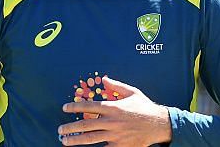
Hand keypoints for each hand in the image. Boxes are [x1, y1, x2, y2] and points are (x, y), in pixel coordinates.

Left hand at [58, 76, 172, 145]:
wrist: (159, 124)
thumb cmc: (145, 107)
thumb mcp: (133, 92)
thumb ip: (117, 85)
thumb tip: (104, 78)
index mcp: (114, 107)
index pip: (89, 106)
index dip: (75, 107)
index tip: (64, 108)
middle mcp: (112, 121)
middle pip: (85, 125)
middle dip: (70, 127)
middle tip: (60, 129)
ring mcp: (115, 135)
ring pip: (90, 139)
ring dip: (75, 140)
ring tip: (65, 140)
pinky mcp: (119, 146)